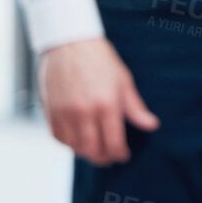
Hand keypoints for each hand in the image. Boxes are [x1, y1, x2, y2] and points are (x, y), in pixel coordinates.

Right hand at [39, 38, 159, 164]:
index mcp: (107, 105)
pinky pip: (57, 137)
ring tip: (94, 151)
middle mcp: (84, 113)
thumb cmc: (100, 61)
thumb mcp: (124, 82)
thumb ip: (136, 108)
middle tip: (109, 159)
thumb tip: (151, 125)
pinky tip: (76, 141)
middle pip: (92, 149)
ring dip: (85, 153)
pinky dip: (67, 143)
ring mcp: (64, 113)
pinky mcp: (49, 111)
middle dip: (103, 158)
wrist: (70, 44)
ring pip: (74, 146)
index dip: (119, 154)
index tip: (123, 156)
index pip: (113, 142)